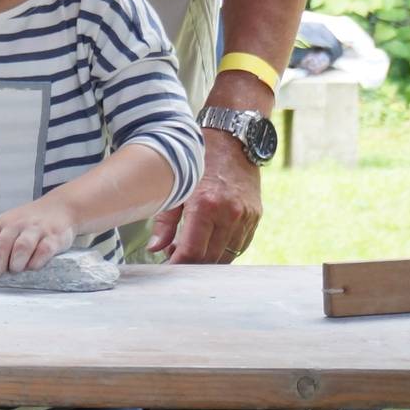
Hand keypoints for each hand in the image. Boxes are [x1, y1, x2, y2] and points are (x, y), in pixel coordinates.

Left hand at [0, 196, 76, 274]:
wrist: (61, 208)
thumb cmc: (28, 220)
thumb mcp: (4, 223)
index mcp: (2, 223)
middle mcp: (17, 225)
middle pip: (0, 246)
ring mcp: (36, 230)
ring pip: (21, 247)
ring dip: (15, 263)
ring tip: (15, 270)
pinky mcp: (54, 237)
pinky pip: (43, 251)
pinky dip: (35, 262)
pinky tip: (32, 267)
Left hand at [149, 130, 262, 263]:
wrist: (231, 140)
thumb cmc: (198, 162)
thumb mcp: (175, 187)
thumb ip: (164, 222)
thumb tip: (155, 248)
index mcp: (205, 206)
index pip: (192, 251)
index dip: (178, 265)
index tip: (167, 268)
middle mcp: (229, 214)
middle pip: (210, 257)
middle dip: (191, 264)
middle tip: (175, 260)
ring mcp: (246, 216)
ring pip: (227, 255)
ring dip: (209, 259)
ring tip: (190, 251)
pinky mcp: (255, 216)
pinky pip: (240, 245)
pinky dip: (225, 250)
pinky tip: (210, 244)